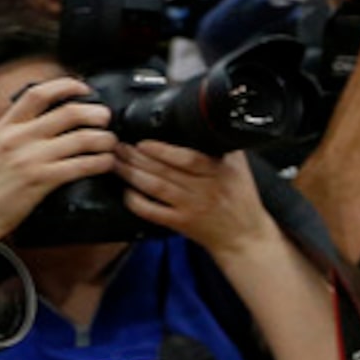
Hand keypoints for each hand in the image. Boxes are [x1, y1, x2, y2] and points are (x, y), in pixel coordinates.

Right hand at [0, 74, 112, 242]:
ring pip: (83, 138)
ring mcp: (30, 159)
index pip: (38, 94)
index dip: (67, 86)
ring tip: (110, 142)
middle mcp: (18, 139)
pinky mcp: (41, 181)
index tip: (85, 89)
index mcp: (5, 127)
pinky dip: (101, 162)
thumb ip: (16, 130)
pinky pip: (82, 165)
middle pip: (70, 113)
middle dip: (97, 113)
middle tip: (106, 118)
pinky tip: (106, 163)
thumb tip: (47, 116)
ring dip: (105, 139)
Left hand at [117, 143, 274, 257]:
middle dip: (137, 158)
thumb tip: (204, 124)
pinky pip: (152, 211)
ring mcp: (190, 207)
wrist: (243, 235)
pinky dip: (136, 201)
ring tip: (116, 162)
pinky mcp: (180, 223)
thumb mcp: (240, 168)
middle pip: (164, 171)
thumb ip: (223, 147)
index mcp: (219, 171)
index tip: (143, 142)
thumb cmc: (241, 199)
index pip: (188, 158)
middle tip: (118, 146)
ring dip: (131, 174)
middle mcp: (203, 189)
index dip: (162, 150)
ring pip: (155, 188)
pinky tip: (126, 191)